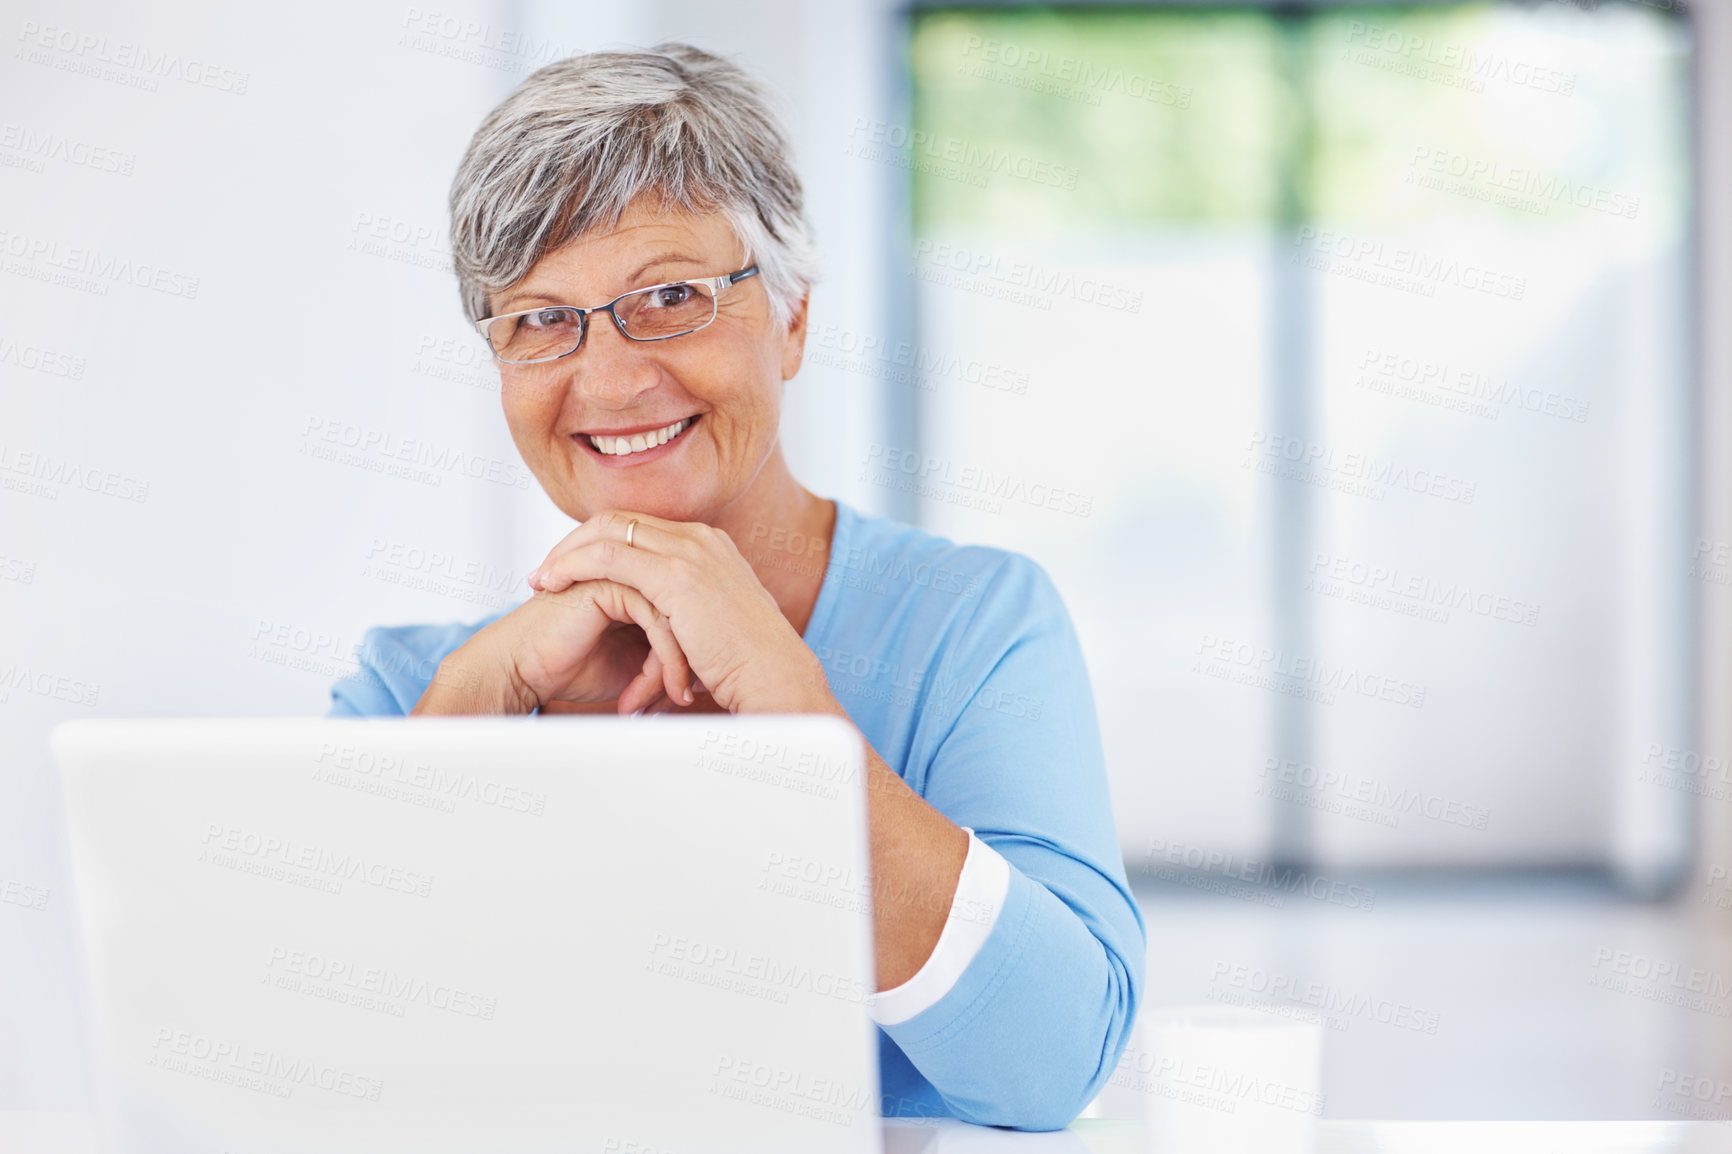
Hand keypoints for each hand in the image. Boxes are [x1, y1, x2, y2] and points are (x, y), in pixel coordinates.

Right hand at [457, 578, 695, 714]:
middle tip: (690, 695)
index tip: (696, 689)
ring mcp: (623, 572)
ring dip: (678, 664)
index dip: (696, 651)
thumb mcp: (636, 663)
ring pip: (678, 616)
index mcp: (645, 580)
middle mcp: (636, 570)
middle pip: (689, 610)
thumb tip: (706, 669)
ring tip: (676, 699)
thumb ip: (667, 650)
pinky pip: (656, 620)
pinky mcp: (610, 584)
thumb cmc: (574, 668)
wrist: (526, 670)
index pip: (691, 610)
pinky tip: (654, 693)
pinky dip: (663, 661)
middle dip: (695, 657)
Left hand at [526, 510, 827, 713]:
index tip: (570, 571)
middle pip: (618, 520)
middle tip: (545, 572)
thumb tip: (662, 639)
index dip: (598, 545)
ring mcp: (689, 551)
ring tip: (540, 582)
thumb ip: (687, 618)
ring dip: (566, 554)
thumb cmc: (747, 669)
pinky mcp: (675, 574)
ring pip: (607, 531)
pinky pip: (606, 555)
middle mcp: (699, 538)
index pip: (639, 528)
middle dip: (574, 543)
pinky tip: (552, 585)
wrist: (775, 678)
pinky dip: (572, 566)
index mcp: (710, 546)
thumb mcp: (714, 629)